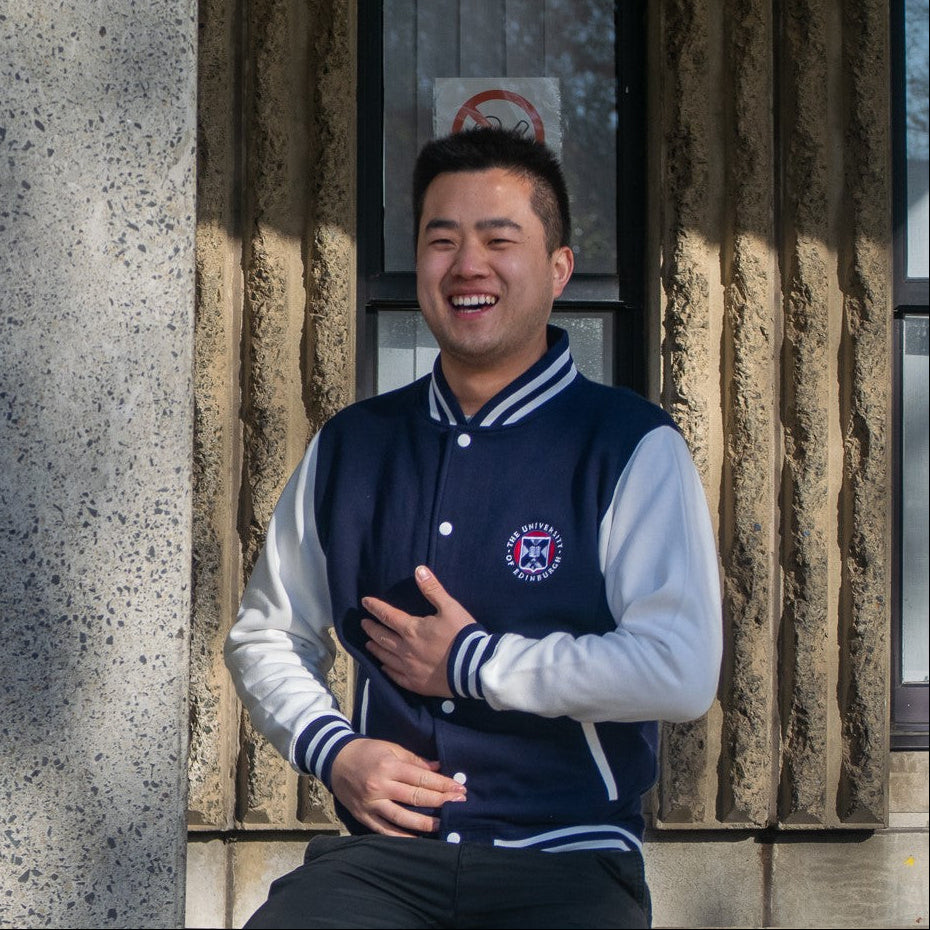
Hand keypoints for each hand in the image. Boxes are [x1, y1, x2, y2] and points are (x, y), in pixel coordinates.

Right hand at [329, 737, 465, 835]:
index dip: (442, 785)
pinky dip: (401, 837)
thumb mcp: (391, 748)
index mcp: (389, 766)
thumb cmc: (367, 752)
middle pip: (415, 798)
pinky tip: (417, 839)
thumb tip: (437, 768)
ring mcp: (371, 804)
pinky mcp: (364, 816)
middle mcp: (380, 786)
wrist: (336, 760)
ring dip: (424, 823)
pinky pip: (385, 830)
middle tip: (459, 804)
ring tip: (443, 824)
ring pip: (401, 818)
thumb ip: (414, 760)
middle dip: (440, 801)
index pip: (421, 778)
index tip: (459, 789)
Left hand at [362, 565, 475, 696]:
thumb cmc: (462, 634)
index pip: (388, 616)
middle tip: (364, 624)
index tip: (365, 602)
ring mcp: (410, 668)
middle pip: (382, 637)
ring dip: (376, 649)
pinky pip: (396, 677)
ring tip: (368, 644)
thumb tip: (419, 570)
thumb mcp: (450, 607)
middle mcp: (406, 649)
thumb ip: (433, 589)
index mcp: (412, 629)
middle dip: (371, 629)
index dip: (375, 607)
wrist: (474, 666)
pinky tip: (383, 668)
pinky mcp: (416, 683)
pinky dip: (387, 670)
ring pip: (386, 657)